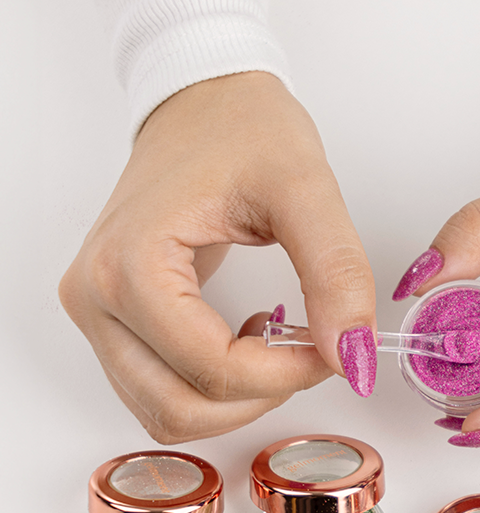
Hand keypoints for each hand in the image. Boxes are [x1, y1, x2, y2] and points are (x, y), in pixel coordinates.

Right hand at [59, 71, 377, 443]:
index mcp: (128, 265)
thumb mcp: (306, 191)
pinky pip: (161, 392)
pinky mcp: (112, 320)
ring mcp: (96, 313)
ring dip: (237, 400)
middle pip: (180, 408)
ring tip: (276, 341)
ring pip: (166, 413)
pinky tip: (247, 340)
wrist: (204, 99)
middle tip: (309, 350)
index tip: (334, 346)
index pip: (210, 371)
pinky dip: (214, 389)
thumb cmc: (243, 129)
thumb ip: (336, 274)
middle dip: (260, 396)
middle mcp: (94, 297)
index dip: (286, 375)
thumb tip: (352, 355)